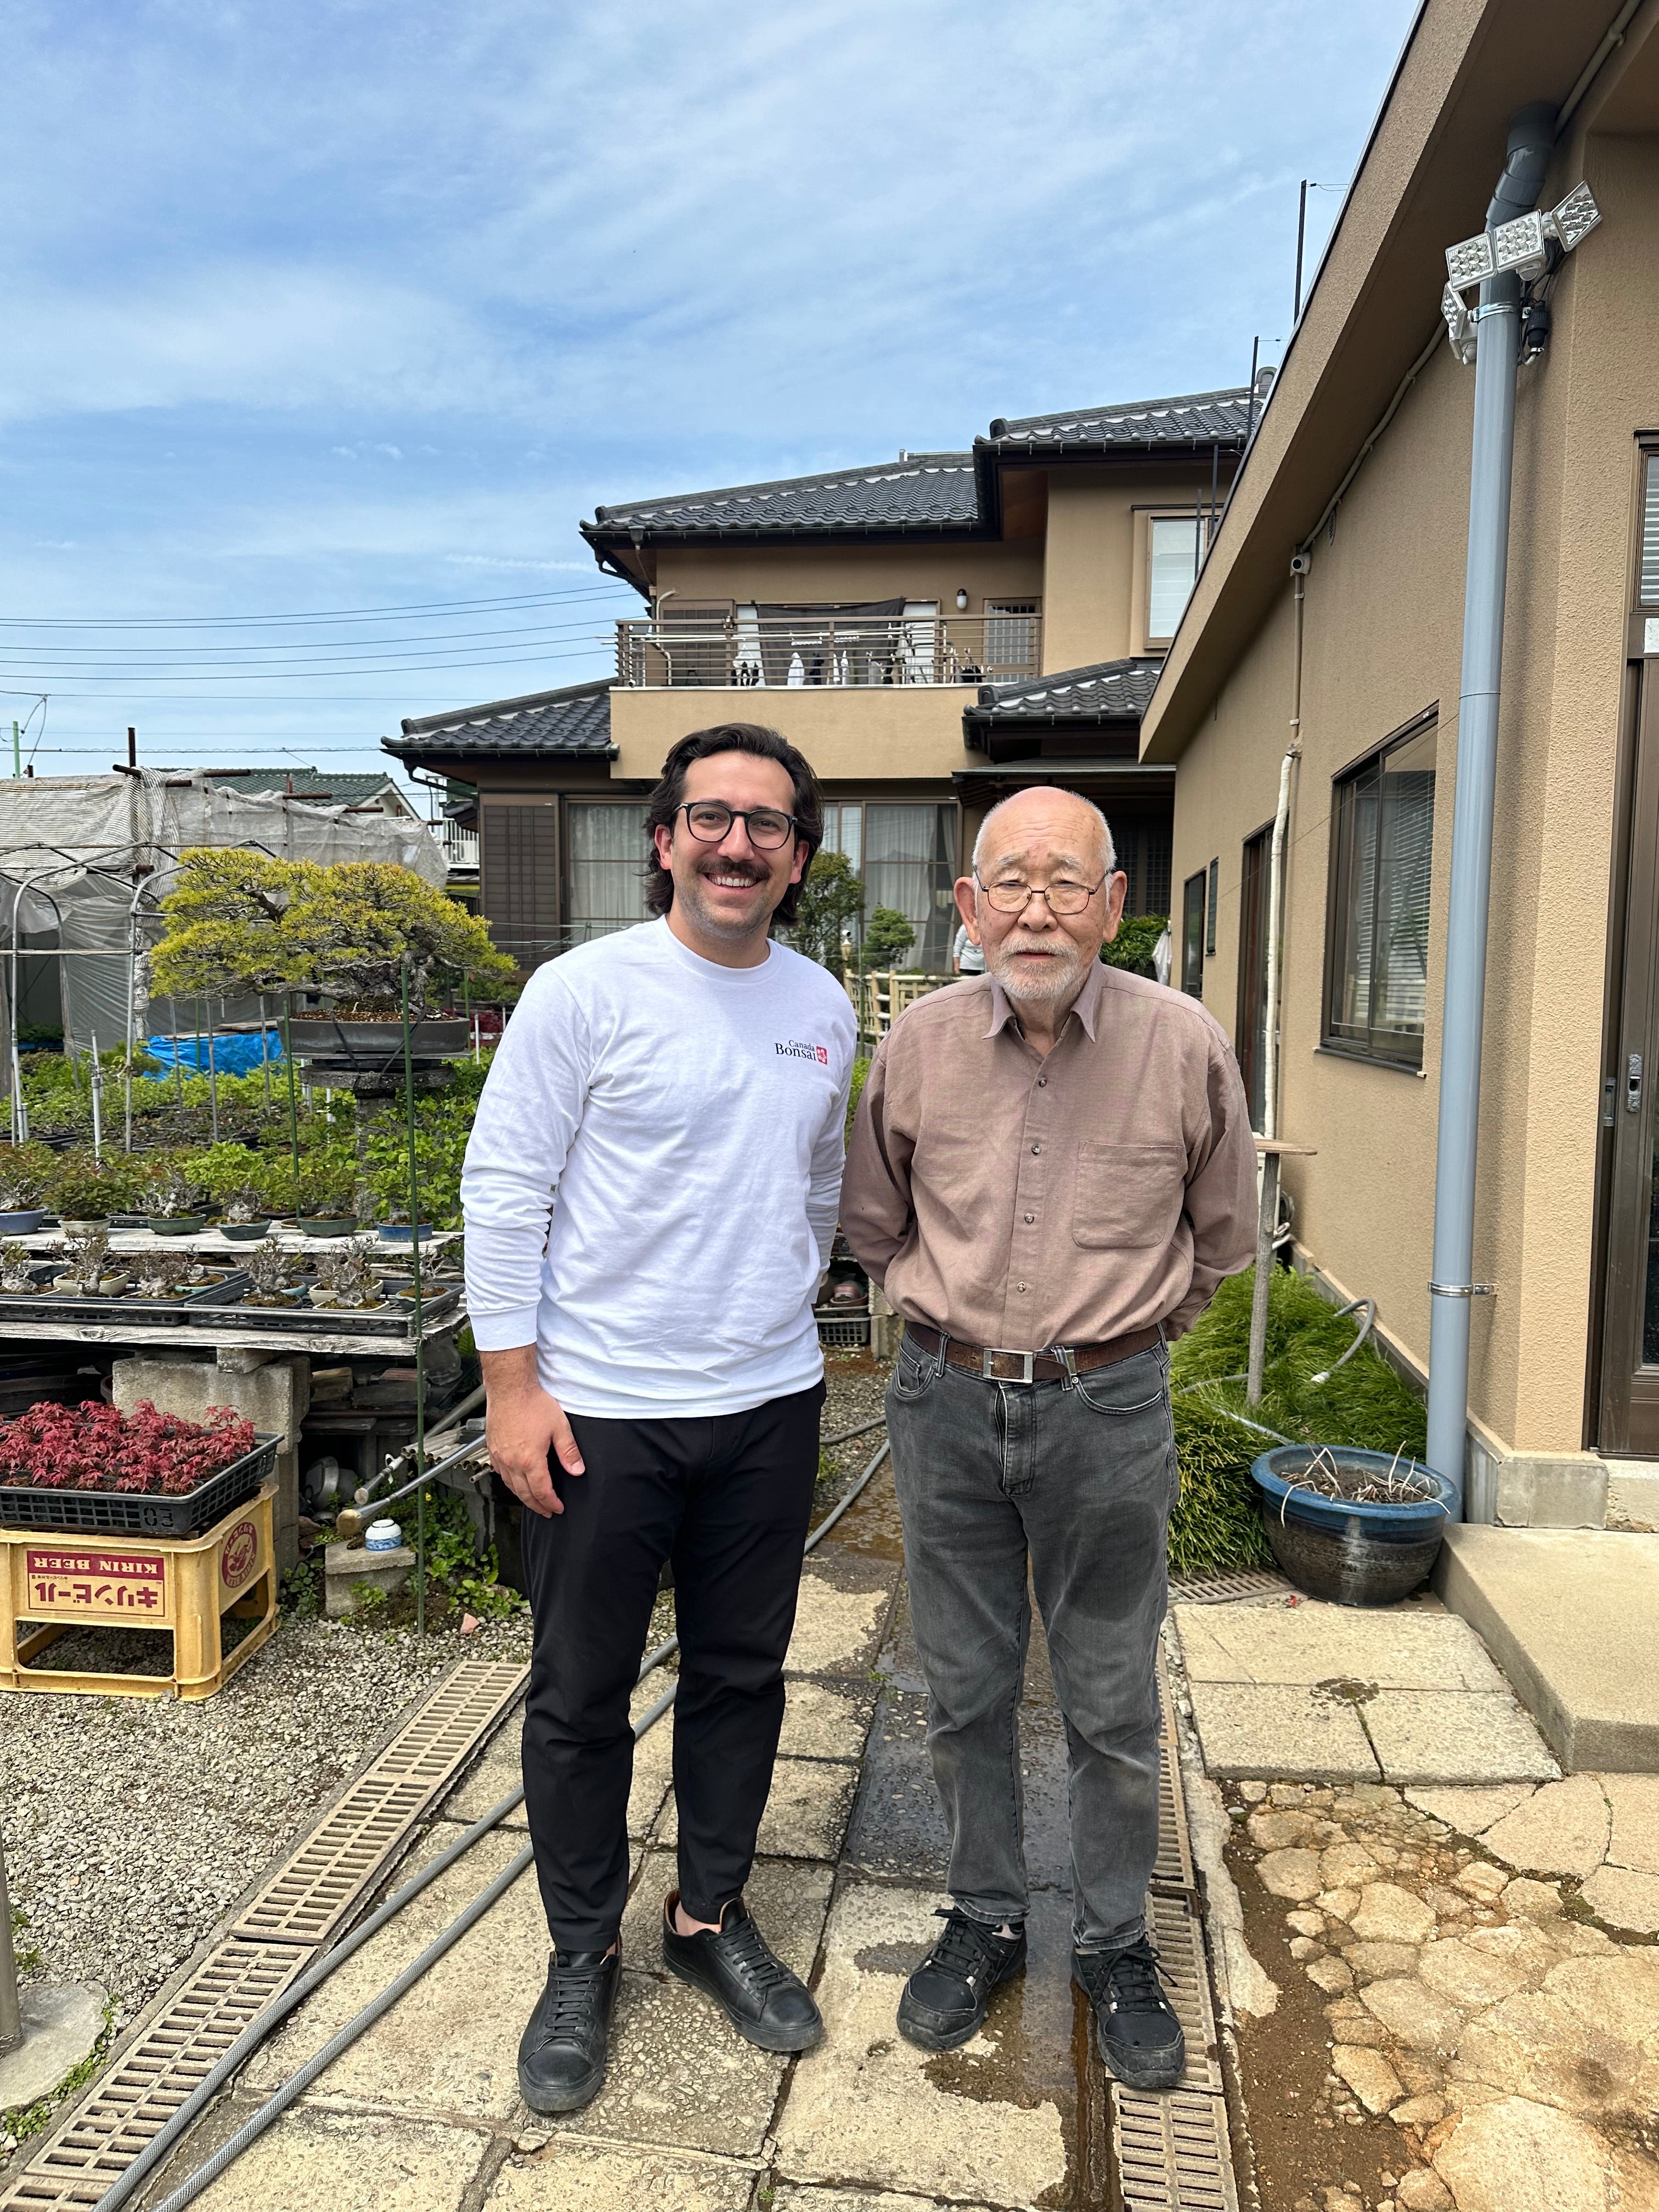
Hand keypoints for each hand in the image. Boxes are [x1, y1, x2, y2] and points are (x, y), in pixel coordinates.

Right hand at [480, 1347, 583, 1518]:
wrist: (510, 1387)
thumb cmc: (533, 1403)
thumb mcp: (559, 1427)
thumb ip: (569, 1452)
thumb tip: (577, 1471)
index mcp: (530, 1460)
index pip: (542, 1491)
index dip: (551, 1503)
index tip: (558, 1508)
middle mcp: (511, 1462)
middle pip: (524, 1494)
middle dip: (537, 1506)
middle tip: (546, 1512)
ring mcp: (499, 1455)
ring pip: (510, 1485)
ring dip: (522, 1496)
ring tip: (532, 1501)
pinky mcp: (492, 1448)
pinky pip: (500, 1473)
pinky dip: (509, 1482)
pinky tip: (514, 1481)